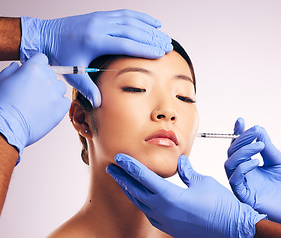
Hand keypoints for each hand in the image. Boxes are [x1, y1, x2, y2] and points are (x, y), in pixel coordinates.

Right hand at [0, 53, 69, 163]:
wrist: (8, 127)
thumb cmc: (2, 104)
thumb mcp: (2, 81)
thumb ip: (12, 71)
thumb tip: (18, 66)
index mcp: (34, 68)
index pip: (42, 59)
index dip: (37, 66)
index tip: (33, 74)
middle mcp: (48, 78)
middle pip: (52, 74)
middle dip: (44, 81)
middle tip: (34, 93)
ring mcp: (56, 93)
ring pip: (60, 88)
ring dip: (53, 92)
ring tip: (40, 103)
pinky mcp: (62, 107)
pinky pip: (65, 102)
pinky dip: (58, 105)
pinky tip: (46, 111)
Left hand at [20, 9, 172, 106]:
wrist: (44, 36)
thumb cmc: (58, 55)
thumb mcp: (72, 74)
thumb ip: (87, 88)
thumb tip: (99, 103)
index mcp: (94, 41)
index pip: (126, 43)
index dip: (145, 48)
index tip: (161, 53)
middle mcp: (99, 26)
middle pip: (132, 30)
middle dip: (152, 38)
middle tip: (168, 45)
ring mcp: (100, 18)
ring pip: (131, 20)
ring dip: (149, 27)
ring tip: (164, 35)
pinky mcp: (100, 15)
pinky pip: (124, 13)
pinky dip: (140, 17)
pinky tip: (152, 21)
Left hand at [107, 153, 264, 237]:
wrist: (234, 231)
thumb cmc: (220, 206)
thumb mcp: (203, 182)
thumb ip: (188, 172)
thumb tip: (181, 162)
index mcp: (169, 197)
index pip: (143, 177)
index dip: (130, 165)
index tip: (119, 157)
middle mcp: (163, 210)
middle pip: (136, 190)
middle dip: (122, 178)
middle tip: (112, 168)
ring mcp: (165, 221)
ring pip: (140, 202)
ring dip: (130, 189)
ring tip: (122, 180)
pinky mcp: (169, 227)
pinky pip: (148, 212)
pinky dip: (141, 201)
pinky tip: (140, 196)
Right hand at [225, 118, 280, 222]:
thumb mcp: (277, 161)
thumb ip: (267, 147)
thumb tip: (258, 129)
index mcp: (248, 164)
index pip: (238, 146)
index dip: (237, 133)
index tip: (241, 120)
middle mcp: (241, 172)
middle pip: (231, 152)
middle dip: (242, 139)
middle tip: (255, 131)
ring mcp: (240, 183)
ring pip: (229, 163)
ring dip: (242, 151)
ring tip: (259, 146)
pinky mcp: (242, 195)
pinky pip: (234, 179)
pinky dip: (243, 167)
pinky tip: (256, 162)